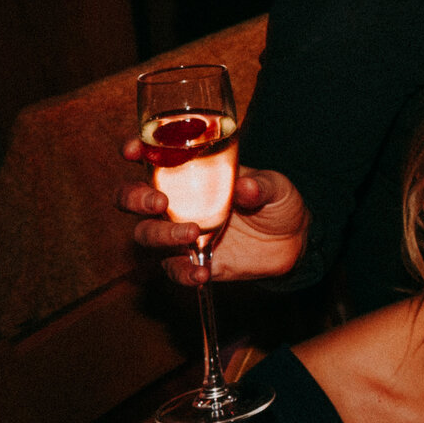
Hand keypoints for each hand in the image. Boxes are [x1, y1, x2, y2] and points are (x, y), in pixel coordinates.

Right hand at [118, 142, 308, 286]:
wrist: (292, 239)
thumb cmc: (276, 200)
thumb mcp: (276, 186)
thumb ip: (261, 185)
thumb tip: (246, 186)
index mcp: (190, 171)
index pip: (151, 156)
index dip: (135, 150)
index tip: (133, 151)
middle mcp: (175, 201)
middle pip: (131, 198)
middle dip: (136, 198)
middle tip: (160, 202)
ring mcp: (178, 231)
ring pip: (145, 234)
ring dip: (161, 235)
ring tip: (191, 234)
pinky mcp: (190, 259)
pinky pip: (173, 269)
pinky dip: (182, 272)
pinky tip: (201, 273)